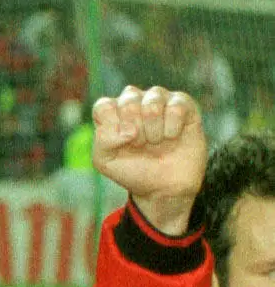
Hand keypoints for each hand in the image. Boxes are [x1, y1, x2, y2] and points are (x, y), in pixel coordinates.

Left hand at [93, 86, 205, 236]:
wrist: (165, 186)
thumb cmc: (133, 169)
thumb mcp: (105, 160)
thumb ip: (103, 140)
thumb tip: (129, 130)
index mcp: (112, 112)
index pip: (104, 105)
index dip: (112, 128)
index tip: (122, 144)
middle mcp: (135, 100)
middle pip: (128, 101)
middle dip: (134, 130)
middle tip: (141, 144)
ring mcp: (160, 100)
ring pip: (152, 102)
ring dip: (153, 129)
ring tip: (156, 141)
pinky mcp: (184, 104)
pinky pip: (176, 107)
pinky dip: (172, 128)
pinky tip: (172, 137)